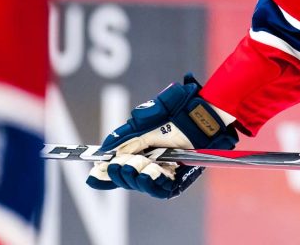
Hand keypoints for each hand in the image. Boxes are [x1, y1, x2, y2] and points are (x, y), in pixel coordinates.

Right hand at [85, 74, 236, 198]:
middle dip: (119, 173)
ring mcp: (165, 171)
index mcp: (141, 149)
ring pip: (141, 185)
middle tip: (118, 164)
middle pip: (127, 178)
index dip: (105, 174)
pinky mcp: (180, 179)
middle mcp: (151, 163)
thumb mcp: (149, 116)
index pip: (118, 167)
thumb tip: (106, 148)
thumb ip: (128, 134)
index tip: (94, 174)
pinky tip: (148, 174)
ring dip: (133, 178)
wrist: (205, 110)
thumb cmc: (180, 108)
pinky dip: (152, 184)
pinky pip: (162, 190)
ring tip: (132, 166)